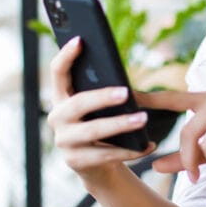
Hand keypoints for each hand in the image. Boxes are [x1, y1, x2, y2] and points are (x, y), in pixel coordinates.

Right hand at [46, 37, 153, 175]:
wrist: (95, 167)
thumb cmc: (100, 127)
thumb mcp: (98, 108)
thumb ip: (101, 91)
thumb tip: (123, 82)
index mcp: (61, 98)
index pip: (58, 73)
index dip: (66, 56)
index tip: (80, 40)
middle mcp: (57, 118)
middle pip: (78, 104)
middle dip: (102, 97)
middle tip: (126, 92)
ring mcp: (64, 142)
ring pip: (94, 131)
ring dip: (120, 124)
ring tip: (143, 119)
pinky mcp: (76, 162)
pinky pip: (107, 154)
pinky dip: (131, 150)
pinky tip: (147, 144)